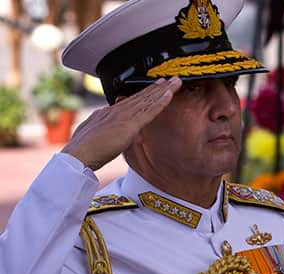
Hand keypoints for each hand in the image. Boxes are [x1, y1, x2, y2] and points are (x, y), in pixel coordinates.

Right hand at [62, 77, 181, 170]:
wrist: (78, 155)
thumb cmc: (84, 151)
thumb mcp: (97, 137)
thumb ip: (107, 132)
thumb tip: (115, 133)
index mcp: (108, 114)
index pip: (130, 101)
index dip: (144, 94)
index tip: (155, 87)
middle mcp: (116, 111)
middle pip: (141, 97)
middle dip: (157, 87)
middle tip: (171, 79)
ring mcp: (123, 116)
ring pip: (147, 100)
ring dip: (163, 90)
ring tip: (176, 81)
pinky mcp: (129, 124)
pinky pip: (149, 111)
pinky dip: (160, 102)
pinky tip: (169, 94)